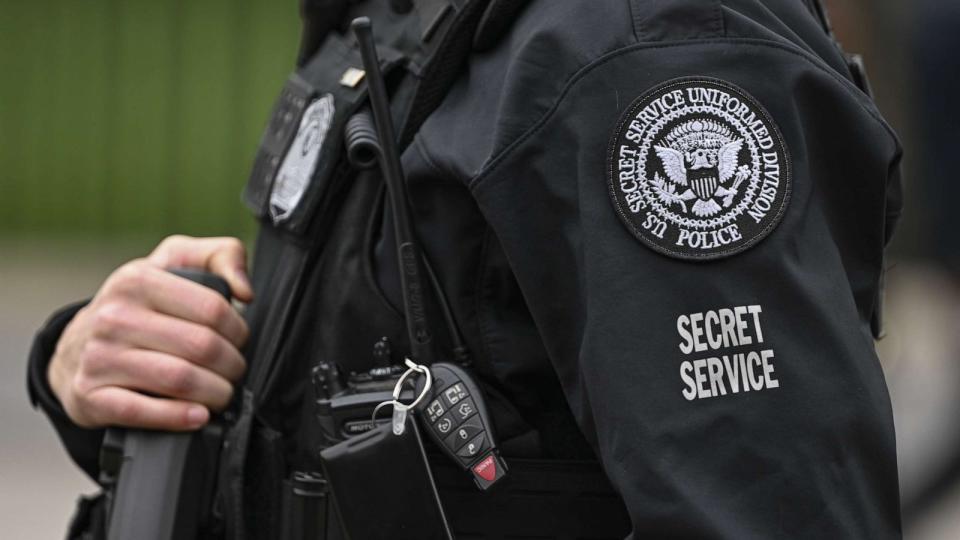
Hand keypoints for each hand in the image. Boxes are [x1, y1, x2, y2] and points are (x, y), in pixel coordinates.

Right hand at [48, 235, 253, 430]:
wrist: (77, 347)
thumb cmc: (139, 304)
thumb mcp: (176, 262)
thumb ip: (222, 255)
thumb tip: (244, 291)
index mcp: (138, 280)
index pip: (213, 309)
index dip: (239, 330)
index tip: (239, 340)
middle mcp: (113, 317)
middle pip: (202, 347)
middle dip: (232, 365)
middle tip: (234, 371)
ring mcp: (99, 357)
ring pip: (179, 380)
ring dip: (216, 394)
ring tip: (222, 393)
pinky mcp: (90, 395)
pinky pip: (143, 411)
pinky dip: (179, 417)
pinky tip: (198, 416)